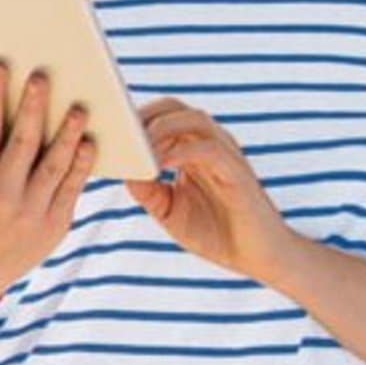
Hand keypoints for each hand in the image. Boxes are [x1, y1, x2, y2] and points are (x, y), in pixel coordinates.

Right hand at [0, 63, 95, 300]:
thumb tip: (11, 100)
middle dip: (33, 106)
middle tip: (43, 76)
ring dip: (67, 132)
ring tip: (79, 106)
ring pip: (53, 164)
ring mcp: (29, 213)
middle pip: (22, 142)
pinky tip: (89, 141)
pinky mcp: (54, 226)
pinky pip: (72, 188)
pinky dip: (81, 163)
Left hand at [124, 98, 303, 283]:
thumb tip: (124, 171)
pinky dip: (181, 151)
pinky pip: (209, 149)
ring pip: (194, 119)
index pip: (163, 115)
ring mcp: (226, 154)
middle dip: (143, 114)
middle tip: (118, 131)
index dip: (135, 115)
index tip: (107, 124)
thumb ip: (148, 191)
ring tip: (136, 146)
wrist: (258, 257)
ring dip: (161, 128)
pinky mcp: (238, 172)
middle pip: (175, 107)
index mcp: (193, 149)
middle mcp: (211, 144)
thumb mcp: (170, 212)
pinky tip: (159, 164)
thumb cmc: (216, 232)